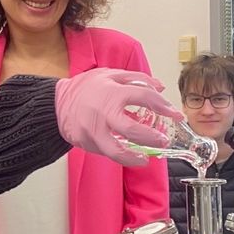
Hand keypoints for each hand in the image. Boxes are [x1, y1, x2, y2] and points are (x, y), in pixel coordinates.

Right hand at [55, 69, 183, 164]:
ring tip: (144, 159)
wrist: (56, 103)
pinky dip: (118, 154)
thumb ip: (136, 79)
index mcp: (112, 92)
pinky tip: (126, 154)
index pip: (144, 98)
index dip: (164, 106)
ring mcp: (92, 130)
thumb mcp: (110, 74)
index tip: (176, 114)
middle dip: (151, 138)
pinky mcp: (85, 143)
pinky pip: (105, 152)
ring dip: (133, 158)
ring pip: (116, 151)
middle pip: (131, 129)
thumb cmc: (85, 87)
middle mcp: (103, 112)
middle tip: (163, 141)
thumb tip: (160, 88)